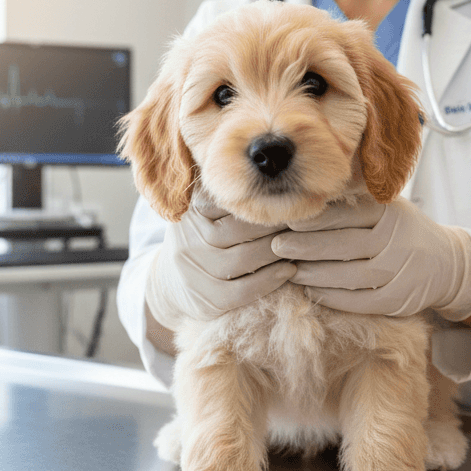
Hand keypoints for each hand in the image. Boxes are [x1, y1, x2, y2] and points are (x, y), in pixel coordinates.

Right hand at [146, 197, 296, 327]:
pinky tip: (288, 270)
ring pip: (243, 259)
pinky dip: (270, 280)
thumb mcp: (205, 210)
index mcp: (191, 211)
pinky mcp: (205, 299)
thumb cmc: (201, 238)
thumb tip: (270, 171)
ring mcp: (193, 271)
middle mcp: (187, 239)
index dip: (260, 202)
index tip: (287, 199)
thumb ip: (229, 194)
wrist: (169, 282)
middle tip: (301, 222)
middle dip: (274, 226)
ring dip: (276, 252)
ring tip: (298, 245)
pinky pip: (243, 290)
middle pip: (239, 230)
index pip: (228, 202)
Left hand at [270, 197, 470, 320]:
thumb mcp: (387, 206)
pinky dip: (332, 297)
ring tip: (289, 270)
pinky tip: (311, 290)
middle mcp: (395, 241)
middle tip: (276, 246)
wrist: (447, 263)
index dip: (314, 220)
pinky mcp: (398, 299)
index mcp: (389, 213)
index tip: (286, 220)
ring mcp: (398, 272)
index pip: (346, 215)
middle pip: (343, 246)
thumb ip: (354, 201)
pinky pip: (359, 301)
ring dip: (314, 274)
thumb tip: (307, 192)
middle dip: (305, 247)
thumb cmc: (402, 230)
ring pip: (348, 275)